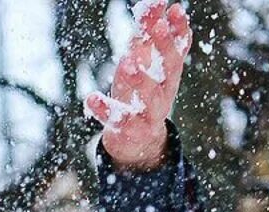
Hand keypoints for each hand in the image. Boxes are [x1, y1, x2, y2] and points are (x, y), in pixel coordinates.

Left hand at [86, 0, 191, 169]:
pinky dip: (104, 109)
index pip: (178, 49)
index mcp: (168, 75)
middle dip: (164, 47)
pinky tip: (90, 97)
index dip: (178, 30)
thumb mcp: (143, 66)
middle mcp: (164, 92)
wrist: (136, 141)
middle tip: (156, 26)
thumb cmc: (139, 95)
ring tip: (127, 62)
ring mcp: (149, 113)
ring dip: (140, 79)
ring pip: (150, 98)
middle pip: (170, 69)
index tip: (175, 9)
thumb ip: (147, 38)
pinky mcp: (129, 130)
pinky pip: (118, 120)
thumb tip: (155, 4)